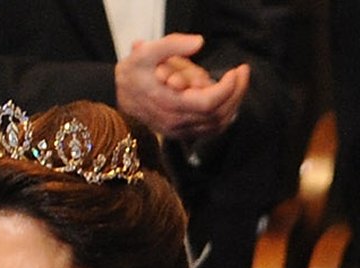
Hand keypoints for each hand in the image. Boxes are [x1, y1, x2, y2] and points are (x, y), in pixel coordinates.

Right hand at [116, 35, 248, 144]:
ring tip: (238, 82)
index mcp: (170, 104)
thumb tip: (199, 42)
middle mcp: (177, 123)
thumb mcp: (146, 52)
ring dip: (232, 104)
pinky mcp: (182, 133)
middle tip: (243, 72)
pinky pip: (210, 130)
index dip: (227, 89)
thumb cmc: (132, 72)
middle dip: (236, 93)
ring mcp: (180, 131)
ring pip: (217, 125)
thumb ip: (172, 44)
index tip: (236, 70)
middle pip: (218, 115)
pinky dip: (224, 115)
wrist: (117, 97)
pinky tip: (228, 97)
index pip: (209, 103)